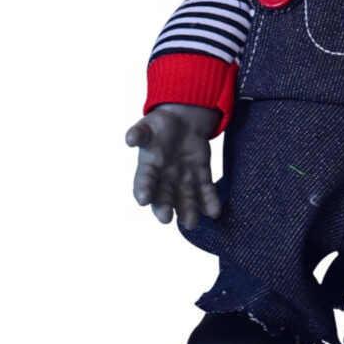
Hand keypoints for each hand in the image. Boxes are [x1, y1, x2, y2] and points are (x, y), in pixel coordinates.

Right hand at [125, 103, 222, 228]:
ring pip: (185, 198)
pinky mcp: (201, 175)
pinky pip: (205, 190)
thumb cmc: (160, 125)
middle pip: (164, 197)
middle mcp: (165, 178)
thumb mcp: (148, 125)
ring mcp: (184, 179)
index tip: (143, 200)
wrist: (182, 120)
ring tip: (192, 223)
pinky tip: (214, 211)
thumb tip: (129, 139)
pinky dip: (210, 201)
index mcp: (149, 166)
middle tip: (166, 218)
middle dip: (164, 207)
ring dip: (188, 211)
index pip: (144, 181)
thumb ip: (140, 133)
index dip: (143, 190)